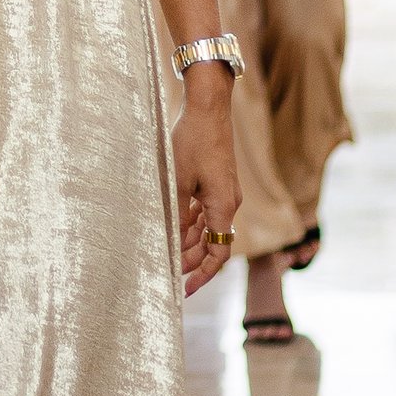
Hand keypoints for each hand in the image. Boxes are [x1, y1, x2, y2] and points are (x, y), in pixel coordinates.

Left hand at [173, 79, 239, 295]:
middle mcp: (228, 203)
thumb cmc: (193, 140)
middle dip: (192, 261)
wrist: (208, 107)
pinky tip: (173, 226)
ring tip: (167, 253)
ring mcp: (223, 192)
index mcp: (223, 207)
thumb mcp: (178, 180)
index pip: (219, 254)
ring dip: (189, 241)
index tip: (186, 288)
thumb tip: (169, 242)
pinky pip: (204, 210)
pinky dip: (190, 222)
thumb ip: (175, 213)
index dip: (204, 274)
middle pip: (213, 243)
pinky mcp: (216, 181)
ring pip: (207, 227)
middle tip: (169, 273)